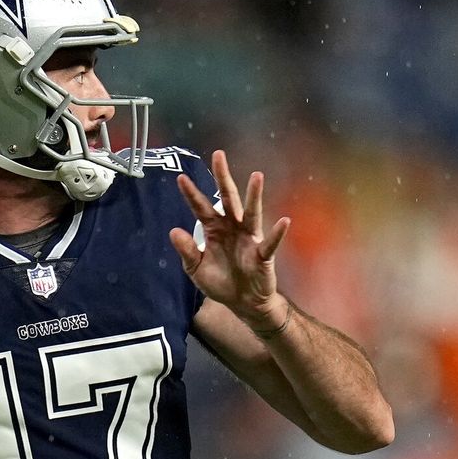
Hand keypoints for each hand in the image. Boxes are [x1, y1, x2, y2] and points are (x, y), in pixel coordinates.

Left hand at [169, 150, 289, 329]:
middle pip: (227, 199)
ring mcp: (249, 239)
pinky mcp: (263, 255)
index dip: (191, 194)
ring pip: (251, 213)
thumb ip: (186, 251)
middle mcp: (232, 228)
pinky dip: (277, 233)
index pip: (201, 208)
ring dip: (254, 196)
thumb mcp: (196, 269)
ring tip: (257, 176)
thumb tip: (174, 231)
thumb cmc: (221, 282)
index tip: (180, 178)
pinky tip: (283, 221)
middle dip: (223, 178)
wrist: (242, 303)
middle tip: (218, 155)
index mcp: (214, 230)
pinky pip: (270, 243)